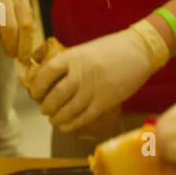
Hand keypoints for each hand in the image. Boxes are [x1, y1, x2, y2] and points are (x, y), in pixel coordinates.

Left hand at [27, 21, 168, 132]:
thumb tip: (54, 80)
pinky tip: (66, 126)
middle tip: (45, 109)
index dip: (37, 86)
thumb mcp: (86, 49)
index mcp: (73, 56)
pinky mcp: (105, 101)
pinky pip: (83, 117)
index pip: (46, 73)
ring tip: (54, 119)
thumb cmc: (113, 48)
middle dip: (47, 106)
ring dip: (57, 118)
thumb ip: (71, 64)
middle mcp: (80, 73)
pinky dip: (72, 124)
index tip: (35, 93)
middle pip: (55, 96)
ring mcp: (93, 89)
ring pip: (68, 110)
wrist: (140, 51)